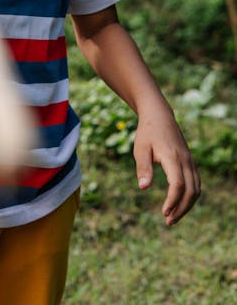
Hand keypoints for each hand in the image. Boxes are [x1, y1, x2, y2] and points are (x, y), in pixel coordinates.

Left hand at [134, 107, 200, 225]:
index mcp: (172, 157)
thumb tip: (143, 187)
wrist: (159, 116)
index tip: (163, 213)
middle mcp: (185, 160)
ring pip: (196, 188)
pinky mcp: (190, 162)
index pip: (178, 185)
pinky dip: (190, 196)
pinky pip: (196, 182)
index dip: (173, 201)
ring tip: (172, 216)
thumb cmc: (147, 132)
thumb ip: (143, 167)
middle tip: (168, 221)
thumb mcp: (140, 148)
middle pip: (191, 191)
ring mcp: (190, 161)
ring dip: (187, 205)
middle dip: (181, 209)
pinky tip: (179, 203)